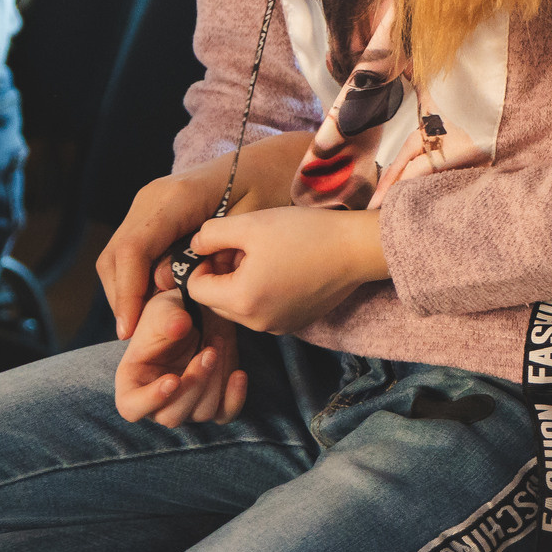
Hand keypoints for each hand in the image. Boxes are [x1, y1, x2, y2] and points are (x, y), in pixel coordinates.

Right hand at [95, 128, 313, 338]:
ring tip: (142, 323)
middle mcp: (153, 197)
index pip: (134, 251)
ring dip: (125, 290)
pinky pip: (131, 250)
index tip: (130, 330)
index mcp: (176, 198)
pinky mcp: (152, 212)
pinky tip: (152, 302)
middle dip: (121, 297)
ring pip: (117, 255)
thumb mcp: (246, 225)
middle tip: (134, 335)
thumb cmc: (266, 191)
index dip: (128, 293)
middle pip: (116, 255)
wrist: (268, 164)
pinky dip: (134, 278)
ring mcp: (149, 202)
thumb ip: (204, 255)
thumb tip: (161, 283)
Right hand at [114, 288, 249, 425]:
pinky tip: (239, 374)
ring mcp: (187, 403)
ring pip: (201, 413)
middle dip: (194, 384)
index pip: (131, 408)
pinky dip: (235, 398)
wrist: (201, 311)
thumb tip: (179, 327)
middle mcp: (158, 400)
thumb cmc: (172, 312)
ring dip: (215, 381)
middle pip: (171, 416)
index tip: (173, 379)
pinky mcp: (214, 400)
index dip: (150, 400)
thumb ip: (167, 318)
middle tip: (209, 351)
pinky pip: (225, 414)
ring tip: (218, 343)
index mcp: (134, 381)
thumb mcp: (165, 307)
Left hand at [182, 206, 388, 335]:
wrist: (356, 248)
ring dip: (243, 284)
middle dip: (223, 275)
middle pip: (216, 301)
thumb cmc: (304, 234)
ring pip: (240, 306)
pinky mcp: (295, 323)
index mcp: (240, 300)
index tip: (227, 244)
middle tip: (248, 248)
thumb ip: (211, 234)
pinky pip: (264, 311)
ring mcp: (277, 327)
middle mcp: (255, 323)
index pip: (196, 287)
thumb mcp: (251, 224)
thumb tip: (195, 247)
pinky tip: (286, 269)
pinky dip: (265, 293)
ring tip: (268, 257)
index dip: (205, 262)